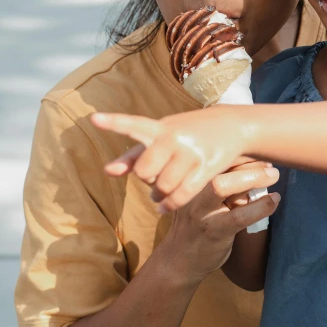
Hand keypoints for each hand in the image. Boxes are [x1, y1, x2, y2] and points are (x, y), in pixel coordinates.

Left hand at [92, 108, 247, 212]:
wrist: (232, 125)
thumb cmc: (188, 132)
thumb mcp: (163, 135)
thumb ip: (134, 154)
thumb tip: (108, 171)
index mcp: (160, 127)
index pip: (133, 124)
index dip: (113, 123)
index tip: (94, 119)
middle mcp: (174, 137)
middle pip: (145, 172)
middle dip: (147, 180)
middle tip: (154, 178)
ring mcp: (191, 152)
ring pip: (163, 186)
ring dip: (159, 195)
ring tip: (160, 193)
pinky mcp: (207, 167)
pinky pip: (182, 195)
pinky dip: (170, 205)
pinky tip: (165, 208)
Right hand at [156, 159, 279, 283]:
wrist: (179, 260)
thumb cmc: (197, 223)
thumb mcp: (202, 198)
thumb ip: (221, 181)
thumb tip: (256, 162)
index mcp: (191, 179)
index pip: (215, 156)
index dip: (239, 150)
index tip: (260, 150)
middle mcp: (192, 191)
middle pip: (216, 165)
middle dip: (246, 160)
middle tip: (270, 163)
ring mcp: (200, 211)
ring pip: (222, 186)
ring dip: (253, 178)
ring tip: (274, 176)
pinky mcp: (213, 231)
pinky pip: (239, 216)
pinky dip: (260, 206)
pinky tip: (273, 201)